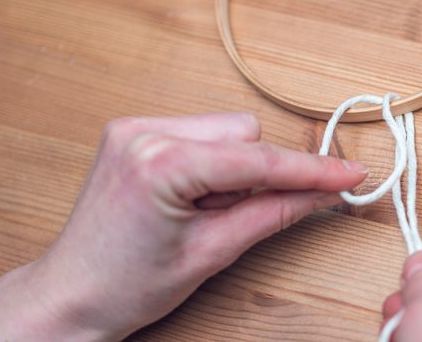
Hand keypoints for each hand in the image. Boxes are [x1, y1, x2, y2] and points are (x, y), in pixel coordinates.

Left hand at [0, 112, 366, 340]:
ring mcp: (137, 126)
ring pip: (228, 130)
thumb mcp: (213, 253)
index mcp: (161, 162)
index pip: (259, 160)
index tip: (350, 174)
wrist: (71, 295)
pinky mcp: (136, 131)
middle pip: (246, 134)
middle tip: (238, 217)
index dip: (312, 170)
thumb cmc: (126, 285)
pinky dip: (214, 163)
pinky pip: (203, 133)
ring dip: (236, 169)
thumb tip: (321, 193)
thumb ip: (274, 212)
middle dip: (261, 174)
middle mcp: (145, 131)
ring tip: (207, 210)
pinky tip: (194, 196)